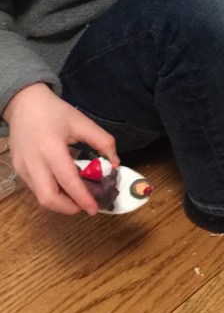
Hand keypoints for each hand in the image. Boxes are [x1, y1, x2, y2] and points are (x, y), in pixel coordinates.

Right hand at [3, 83, 117, 214]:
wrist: (23, 104)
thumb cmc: (55, 112)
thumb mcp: (82, 122)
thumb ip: (103, 141)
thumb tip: (115, 163)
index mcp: (51, 148)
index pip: (68, 180)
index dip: (82, 198)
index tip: (95, 208)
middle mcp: (34, 162)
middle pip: (48, 198)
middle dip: (68, 208)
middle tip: (85, 206)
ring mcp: (23, 168)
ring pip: (40, 197)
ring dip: (60, 202)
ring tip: (77, 196)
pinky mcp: (18, 170)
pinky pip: (35, 189)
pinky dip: (51, 192)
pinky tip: (64, 186)